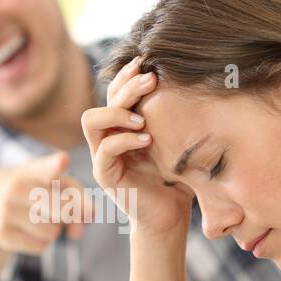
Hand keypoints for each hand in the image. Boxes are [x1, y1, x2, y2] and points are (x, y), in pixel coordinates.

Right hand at [0, 151, 92, 255]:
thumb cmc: (39, 190)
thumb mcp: (60, 186)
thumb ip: (80, 203)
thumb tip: (77, 232)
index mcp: (35, 169)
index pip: (46, 167)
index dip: (56, 165)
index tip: (63, 161)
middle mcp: (17, 186)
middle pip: (60, 209)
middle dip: (69, 215)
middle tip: (64, 211)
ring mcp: (6, 209)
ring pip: (52, 232)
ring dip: (54, 230)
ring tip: (40, 218)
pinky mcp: (0, 231)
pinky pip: (41, 246)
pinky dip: (43, 242)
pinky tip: (29, 231)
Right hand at [81, 55, 193, 237]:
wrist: (170, 218)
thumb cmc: (177, 179)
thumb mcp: (177, 141)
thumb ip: (173, 117)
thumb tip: (189, 81)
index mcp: (123, 126)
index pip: (115, 92)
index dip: (127, 75)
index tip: (149, 63)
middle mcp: (108, 138)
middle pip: (104, 100)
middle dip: (126, 86)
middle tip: (151, 79)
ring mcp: (103, 156)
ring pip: (92, 120)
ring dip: (117, 112)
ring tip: (144, 117)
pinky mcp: (104, 175)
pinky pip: (105, 149)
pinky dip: (124, 140)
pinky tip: (147, 139)